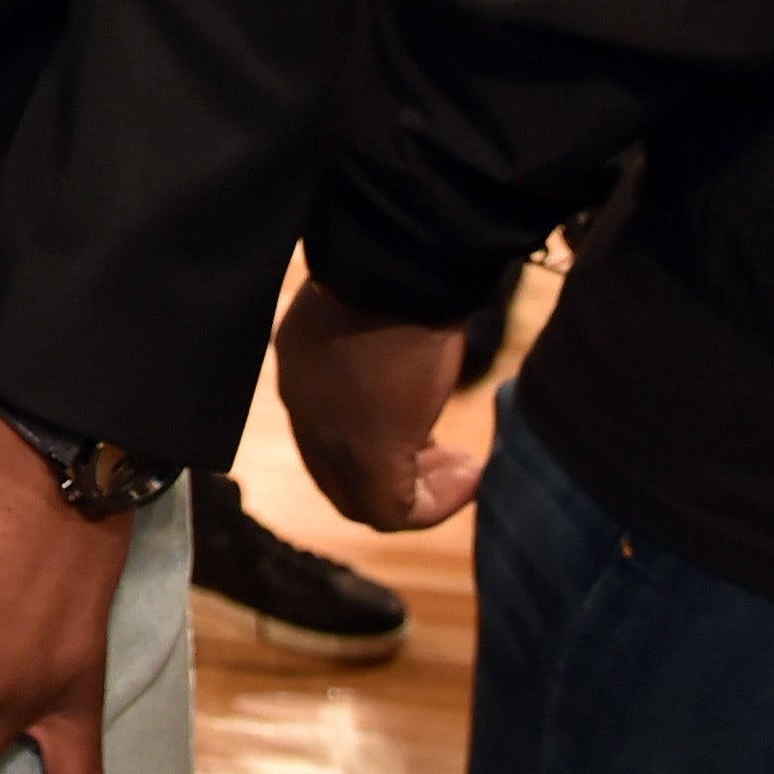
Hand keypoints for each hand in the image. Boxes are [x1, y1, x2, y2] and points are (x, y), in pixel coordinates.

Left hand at [275, 271, 479, 530]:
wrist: (396, 265)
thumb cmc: (394, 272)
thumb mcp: (372, 308)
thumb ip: (373, 346)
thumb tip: (404, 361)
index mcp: (300, 371)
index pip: (323, 436)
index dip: (374, 448)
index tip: (426, 442)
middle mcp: (304, 407)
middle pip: (339, 476)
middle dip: (396, 478)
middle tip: (450, 465)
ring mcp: (331, 433)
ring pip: (363, 498)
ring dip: (420, 492)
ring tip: (466, 472)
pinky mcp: (370, 450)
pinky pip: (393, 508)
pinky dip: (435, 505)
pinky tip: (473, 478)